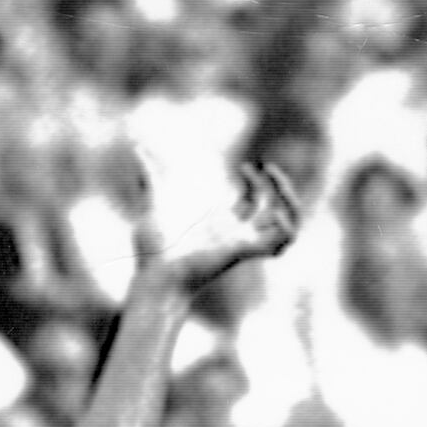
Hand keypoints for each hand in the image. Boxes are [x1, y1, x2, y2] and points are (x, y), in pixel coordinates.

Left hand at [144, 159, 300, 281]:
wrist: (154, 277)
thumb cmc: (153, 251)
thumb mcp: (152, 203)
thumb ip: (149, 177)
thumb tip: (136, 149)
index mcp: (222, 225)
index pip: (255, 202)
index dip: (258, 180)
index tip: (246, 166)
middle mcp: (237, 235)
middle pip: (277, 210)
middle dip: (281, 186)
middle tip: (267, 168)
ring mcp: (243, 243)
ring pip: (289, 225)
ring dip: (291, 200)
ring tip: (275, 180)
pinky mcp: (244, 252)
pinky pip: (282, 241)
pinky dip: (288, 225)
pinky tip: (276, 208)